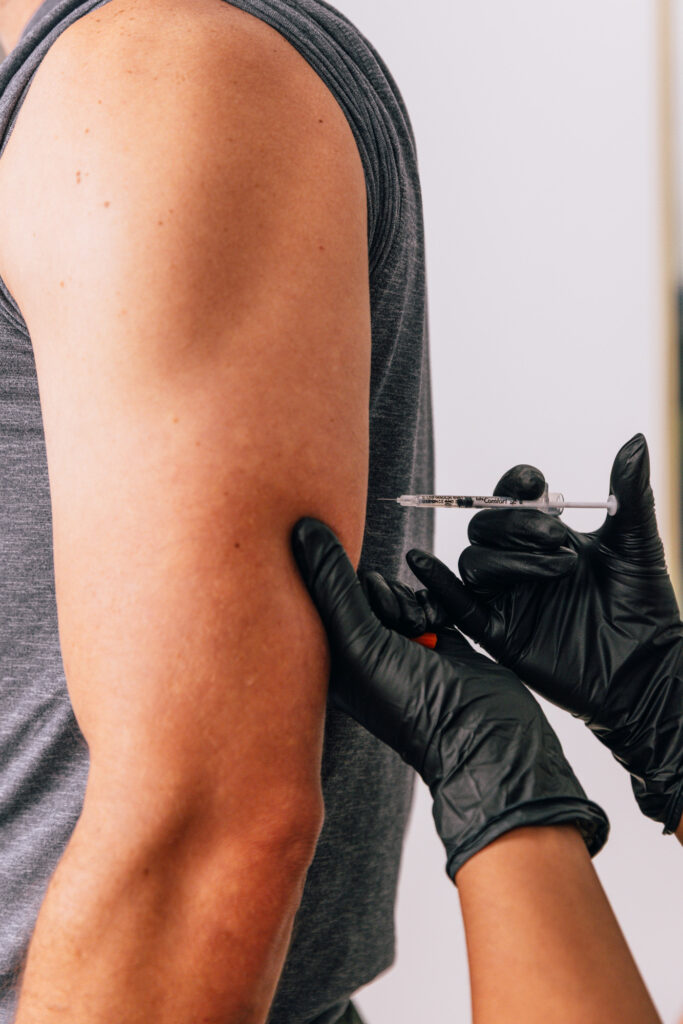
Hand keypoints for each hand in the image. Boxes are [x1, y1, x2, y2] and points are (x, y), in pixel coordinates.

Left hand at [291, 517, 607, 879]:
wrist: (483, 734)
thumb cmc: (411, 706)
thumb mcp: (360, 643)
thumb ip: (333, 586)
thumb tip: (303, 530)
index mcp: (328, 660)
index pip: (320, 595)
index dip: (342, 588)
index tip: (361, 605)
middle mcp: (359, 652)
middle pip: (360, 588)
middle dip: (383, 598)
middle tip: (396, 630)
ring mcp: (397, 645)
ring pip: (395, 590)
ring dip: (410, 604)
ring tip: (420, 635)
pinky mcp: (434, 637)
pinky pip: (426, 597)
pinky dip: (434, 603)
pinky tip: (438, 624)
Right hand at [394, 434, 682, 832]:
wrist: (646, 670)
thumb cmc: (645, 608)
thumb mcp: (637, 543)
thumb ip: (629, 493)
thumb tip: (634, 441)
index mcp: (547, 538)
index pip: (511, 499)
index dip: (515, 487)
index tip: (536, 487)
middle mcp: (521, 563)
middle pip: (485, 525)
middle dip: (516, 524)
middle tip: (559, 539)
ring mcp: (508, 598)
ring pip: (475, 561)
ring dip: (511, 559)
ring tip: (559, 572)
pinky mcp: (500, 632)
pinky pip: (457, 604)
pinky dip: (438, 583)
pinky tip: (424, 563)